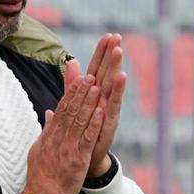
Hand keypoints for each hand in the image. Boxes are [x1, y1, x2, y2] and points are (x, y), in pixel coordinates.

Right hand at [22, 59, 103, 193]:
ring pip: (80, 121)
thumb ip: (47, 129)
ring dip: (89, 103)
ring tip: (97, 87)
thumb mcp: (39, 147)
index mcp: (51, 134)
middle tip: (90, 75)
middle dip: (81, 92)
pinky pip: (86, 139)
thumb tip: (49, 113)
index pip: (62, 109)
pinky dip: (94, 124)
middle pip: (71, 110)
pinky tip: (101, 112)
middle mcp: (59, 138)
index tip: (80, 78)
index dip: (72, 93)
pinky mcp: (77, 159)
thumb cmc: (41, 174)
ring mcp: (68, 147)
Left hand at [80, 33, 126, 174]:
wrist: (85, 158)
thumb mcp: (74, 102)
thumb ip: (72, 83)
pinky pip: (114, 103)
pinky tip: (122, 76)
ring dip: (115, 67)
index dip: (101, 53)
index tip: (108, 35)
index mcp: (93, 93)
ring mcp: (108, 109)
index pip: (97, 68)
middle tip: (117, 36)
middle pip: (107, 72)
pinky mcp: (110, 121)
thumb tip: (72, 61)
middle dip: (111, 54)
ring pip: (112, 84)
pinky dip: (118, 90)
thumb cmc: (82, 129)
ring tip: (118, 51)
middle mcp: (103, 98)